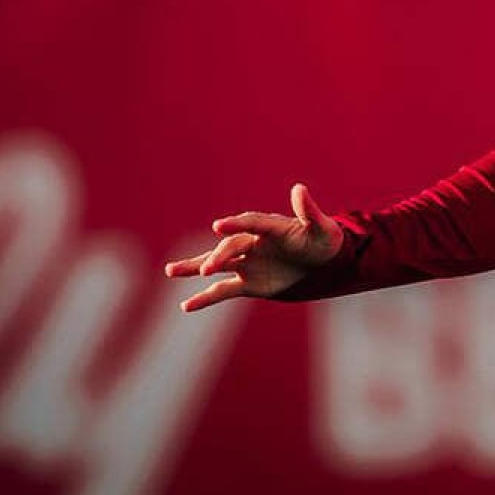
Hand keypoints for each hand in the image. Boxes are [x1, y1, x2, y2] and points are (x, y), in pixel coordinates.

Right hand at [163, 183, 344, 311]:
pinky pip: (223, 291)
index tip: (219, 225)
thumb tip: (299, 188)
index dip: (237, 224)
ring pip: (217, 265)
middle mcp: (253, 243)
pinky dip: (205, 298)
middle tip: (208, 268)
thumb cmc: (324, 242)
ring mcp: (248, 263)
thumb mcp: (322, 228)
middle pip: (231, 247)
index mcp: (270, 227)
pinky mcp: (248, 283)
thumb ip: (308, 211)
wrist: (324, 266)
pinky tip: (186, 306)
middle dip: (219, 256)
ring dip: (195, 267)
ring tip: (170, 271)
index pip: (251, 223)